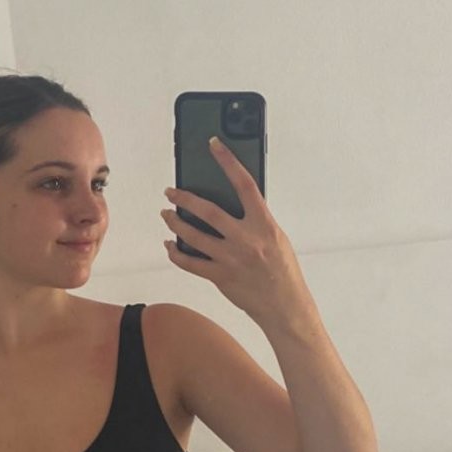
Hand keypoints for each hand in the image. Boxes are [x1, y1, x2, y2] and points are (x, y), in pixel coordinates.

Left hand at [161, 136, 312, 327]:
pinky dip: (176, 253)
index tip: (214, 144)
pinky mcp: (220, 277)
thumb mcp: (276, 237)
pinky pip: (190, 263)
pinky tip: (170, 246)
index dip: (228, 161)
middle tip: (171, 192)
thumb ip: (255, 220)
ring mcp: (231, 259)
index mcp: (264, 224)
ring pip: (193, 236)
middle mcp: (246, 239)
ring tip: (166, 214)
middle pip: (208, 211)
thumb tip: (229, 204)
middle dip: (184, 198)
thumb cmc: (283, 270)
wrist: (285, 306)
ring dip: (175, 223)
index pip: (244, 184)